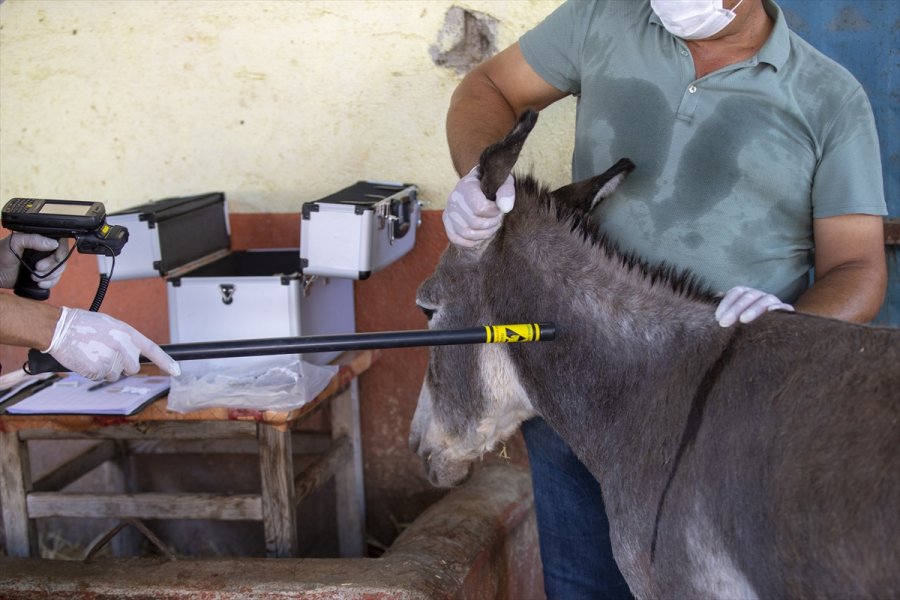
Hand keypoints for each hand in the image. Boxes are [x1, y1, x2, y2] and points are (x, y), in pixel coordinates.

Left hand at [0, 233, 69, 288]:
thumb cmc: (1, 255)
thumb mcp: (14, 242)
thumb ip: (33, 239)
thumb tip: (54, 244)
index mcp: (40, 240)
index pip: (61, 243)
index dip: (60, 253)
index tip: (52, 259)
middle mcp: (46, 251)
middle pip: (62, 259)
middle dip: (52, 266)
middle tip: (38, 268)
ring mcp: (46, 264)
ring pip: (60, 270)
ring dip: (50, 276)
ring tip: (34, 277)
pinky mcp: (44, 275)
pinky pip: (55, 280)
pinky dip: (50, 283)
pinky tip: (40, 283)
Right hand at [45, 307, 180, 380]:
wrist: (60, 328)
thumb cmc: (84, 325)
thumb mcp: (111, 325)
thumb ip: (125, 339)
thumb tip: (134, 354)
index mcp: (127, 333)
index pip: (153, 349)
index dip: (166, 362)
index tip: (176, 371)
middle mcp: (123, 347)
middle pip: (133, 368)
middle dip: (123, 366)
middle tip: (106, 353)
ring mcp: (111, 359)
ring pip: (116, 375)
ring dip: (106, 369)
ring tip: (93, 353)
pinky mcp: (98, 370)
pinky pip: (101, 378)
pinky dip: (94, 372)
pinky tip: (86, 359)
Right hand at [442, 166, 514, 246]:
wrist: (479, 189)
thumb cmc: (493, 187)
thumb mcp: (503, 183)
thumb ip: (506, 192)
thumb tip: (505, 207)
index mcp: (466, 185)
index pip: (480, 208)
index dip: (494, 213)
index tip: (500, 209)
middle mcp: (454, 199)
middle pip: (474, 222)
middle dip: (492, 224)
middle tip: (498, 219)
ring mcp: (448, 212)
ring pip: (466, 233)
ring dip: (484, 234)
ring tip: (492, 227)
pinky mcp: (447, 223)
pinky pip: (456, 239)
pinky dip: (472, 241)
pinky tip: (481, 234)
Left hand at [715, 286, 794, 326]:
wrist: (771, 332)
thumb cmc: (746, 324)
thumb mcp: (734, 317)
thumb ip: (725, 310)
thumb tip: (715, 298)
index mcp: (746, 294)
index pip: (736, 292)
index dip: (726, 303)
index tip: (717, 317)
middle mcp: (760, 295)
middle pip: (748, 296)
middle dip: (735, 309)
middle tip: (724, 323)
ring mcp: (773, 301)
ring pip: (765, 300)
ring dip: (753, 309)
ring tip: (743, 320)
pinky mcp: (786, 311)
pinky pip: (785, 307)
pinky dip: (780, 308)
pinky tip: (771, 312)